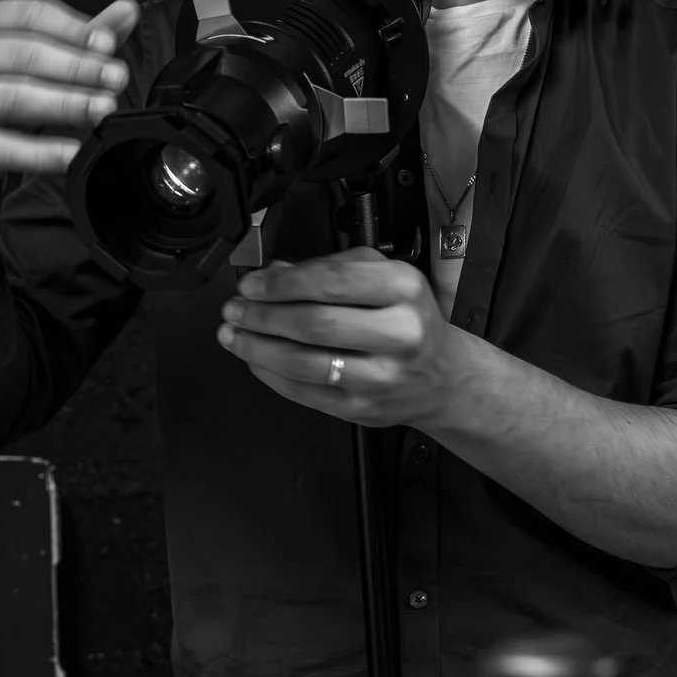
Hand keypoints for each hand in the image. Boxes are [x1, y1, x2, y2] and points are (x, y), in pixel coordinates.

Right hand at [0, 0, 138, 201]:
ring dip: (65, 104)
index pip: (31, 14)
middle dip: (77, 68)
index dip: (73, 28)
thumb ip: (85, 35)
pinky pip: (3, 146)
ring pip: (14, 98)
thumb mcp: (47, 58)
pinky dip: (41, 151)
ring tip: (101, 109)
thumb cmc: (7, 91)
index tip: (109, 45)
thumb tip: (128, 10)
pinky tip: (71, 151)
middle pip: (25, 55)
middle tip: (116, 80)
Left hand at [214, 248, 467, 427]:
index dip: (281, 284)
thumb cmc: (407, 320)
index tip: (251, 284)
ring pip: (304, 363)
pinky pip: (305, 393)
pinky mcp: (363, 409)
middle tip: (234, 309)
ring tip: (233, 334)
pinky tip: (255, 359)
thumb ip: (329, 268)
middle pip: (314, 324)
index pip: (331, 281)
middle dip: (263, 316)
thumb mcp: (383, 277)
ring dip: (258, 348)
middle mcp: (399, 333)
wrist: (443, 377)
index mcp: (403, 288)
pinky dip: (271, 375)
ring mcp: (382, 376)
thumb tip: (274, 273)